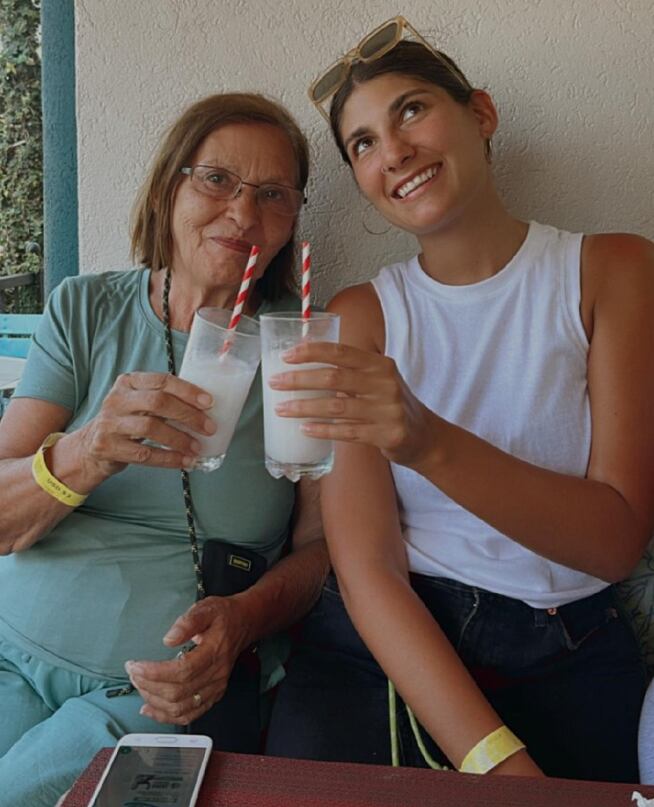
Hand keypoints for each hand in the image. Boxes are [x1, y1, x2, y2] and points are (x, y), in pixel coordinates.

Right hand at [77, 371, 215, 476]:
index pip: (162, 380)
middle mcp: (117, 399)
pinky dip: (168, 459)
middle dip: (188, 415)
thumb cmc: (126, 421)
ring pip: (150, 428)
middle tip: (209, 427)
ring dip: (179, 439)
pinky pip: (144, 454)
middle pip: (158, 402)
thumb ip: (163, 399)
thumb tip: (204, 408)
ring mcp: (109, 423)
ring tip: (197, 447)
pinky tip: (183, 461)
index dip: (187, 391)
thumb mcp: (139, 402)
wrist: (91, 445)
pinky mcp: (107, 446)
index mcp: (129, 382)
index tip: (208, 402)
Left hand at [125, 596, 251, 724]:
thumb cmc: (224, 615)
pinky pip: (188, 715)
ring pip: (180, 708)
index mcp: (214, 652)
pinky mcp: (212, 695)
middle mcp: (216, 674)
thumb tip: (169, 639)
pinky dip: (166, 716)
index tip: (136, 666)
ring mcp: (215, 687)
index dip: (155, 672)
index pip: (182, 671)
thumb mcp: (206, 608)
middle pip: (178, 692)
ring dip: (154, 701)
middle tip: (133, 673)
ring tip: (139, 686)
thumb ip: (187, 622)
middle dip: (149, 685)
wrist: (244, 623)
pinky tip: (150, 708)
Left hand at [268, 341, 437, 466]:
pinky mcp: (387, 435)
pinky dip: (323, 431)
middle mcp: (385, 384)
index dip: (311, 352)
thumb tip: (305, 364)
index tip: (286, 355)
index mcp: (380, 364)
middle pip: (334, 378)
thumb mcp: (378, 380)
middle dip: (299, 380)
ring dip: (304, 407)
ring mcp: (387, 410)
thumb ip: (351, 372)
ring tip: (281, 409)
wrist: (425, 435)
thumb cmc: (391, 404)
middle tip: (274, 383)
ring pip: (336, 407)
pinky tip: (304, 429)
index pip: (341, 352)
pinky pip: (347, 432)